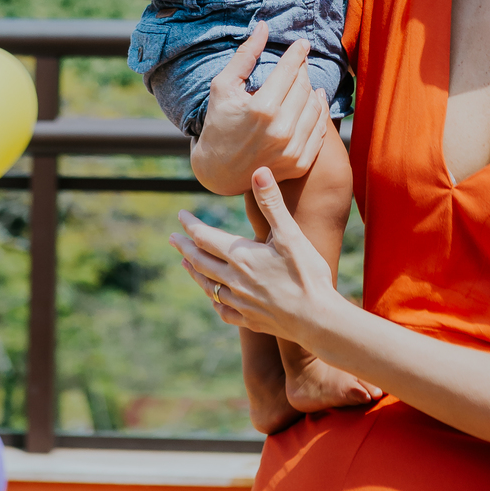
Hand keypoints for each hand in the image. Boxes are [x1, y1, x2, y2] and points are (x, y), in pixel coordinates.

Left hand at [171, 166, 346, 345]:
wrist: (316, 319)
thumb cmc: (307, 274)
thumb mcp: (291, 234)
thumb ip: (272, 204)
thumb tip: (259, 172)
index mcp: (241, 256)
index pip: (205, 237)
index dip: (190, 225)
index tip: (181, 215)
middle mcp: (234, 280)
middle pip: (200, 261)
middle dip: (184, 247)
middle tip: (172, 238)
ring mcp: (240, 302)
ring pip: (207, 286)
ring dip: (194, 272)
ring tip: (185, 264)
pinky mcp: (249, 319)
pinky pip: (223, 310)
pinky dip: (214, 301)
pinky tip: (214, 299)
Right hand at [190, 24, 331, 194]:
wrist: (218, 171)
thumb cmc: (218, 123)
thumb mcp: (224, 86)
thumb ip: (245, 56)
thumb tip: (264, 27)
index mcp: (262, 108)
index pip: (290, 71)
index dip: (298, 54)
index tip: (303, 44)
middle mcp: (281, 130)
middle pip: (304, 88)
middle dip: (303, 70)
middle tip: (300, 63)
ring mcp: (293, 150)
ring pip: (316, 108)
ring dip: (313, 90)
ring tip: (306, 82)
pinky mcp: (300, 164)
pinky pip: (320, 131)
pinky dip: (320, 114)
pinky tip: (314, 103)